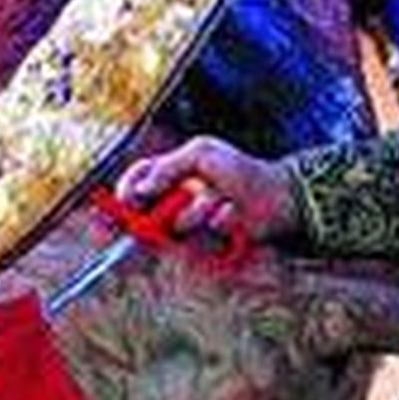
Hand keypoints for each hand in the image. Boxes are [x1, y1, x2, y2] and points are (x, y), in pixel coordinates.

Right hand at [117, 135, 291, 243]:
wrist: (275, 195)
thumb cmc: (240, 169)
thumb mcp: (201, 154)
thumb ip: (167, 168)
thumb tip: (139, 190)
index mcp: (169, 175)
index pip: (134, 184)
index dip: (123, 195)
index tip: (123, 202)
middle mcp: (174, 202)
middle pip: (146, 215)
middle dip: (158, 210)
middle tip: (174, 203)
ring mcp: (189, 225)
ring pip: (176, 226)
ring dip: (198, 209)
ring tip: (220, 197)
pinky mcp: (205, 244)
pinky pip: (200, 240)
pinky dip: (219, 220)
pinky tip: (233, 211)